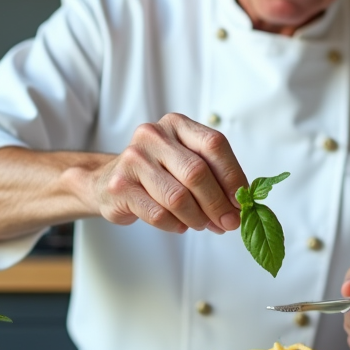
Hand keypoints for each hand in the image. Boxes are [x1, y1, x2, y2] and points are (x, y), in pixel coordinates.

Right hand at [91, 113, 247, 234]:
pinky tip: (179, 225)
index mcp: (176, 124)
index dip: (232, 175)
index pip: (214, 144)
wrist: (107, 181)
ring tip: (202, 224)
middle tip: (228, 222)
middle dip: (218, 203)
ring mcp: (134, 159)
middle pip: (197, 172)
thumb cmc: (157, 173)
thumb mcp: (185, 162)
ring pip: (178, 197)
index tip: (242, 200)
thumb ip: (213, 176)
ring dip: (197, 218)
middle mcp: (153, 135)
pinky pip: (159, 214)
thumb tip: (241, 206)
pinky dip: (176, 225)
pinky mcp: (120, 186)